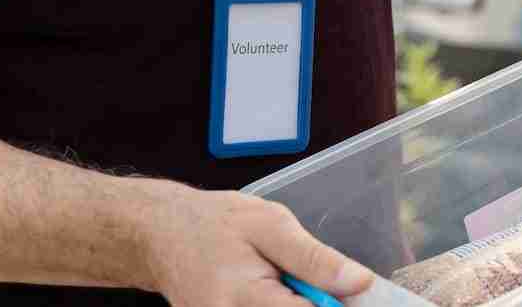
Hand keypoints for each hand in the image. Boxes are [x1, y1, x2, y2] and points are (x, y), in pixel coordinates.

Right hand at [140, 185, 375, 306]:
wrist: (161, 236)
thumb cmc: (216, 223)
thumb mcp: (271, 225)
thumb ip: (315, 259)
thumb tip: (361, 283)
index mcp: (243, 296)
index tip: (351, 299)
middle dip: (313, 304)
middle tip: (307, 283)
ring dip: (293, 303)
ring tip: (286, 285)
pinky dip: (277, 306)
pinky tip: (274, 293)